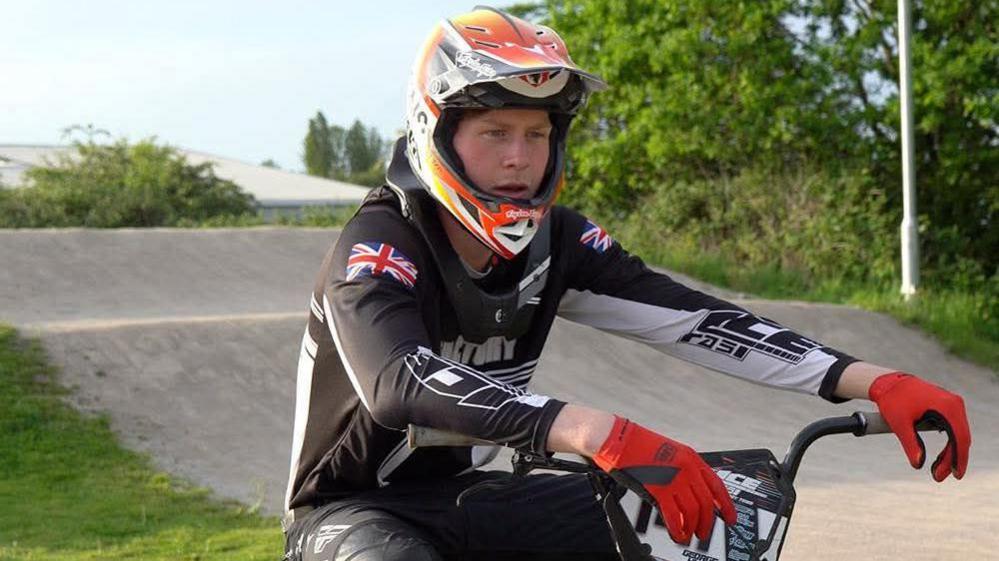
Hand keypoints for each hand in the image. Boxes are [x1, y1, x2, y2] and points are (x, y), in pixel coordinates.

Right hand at [592, 417, 736, 544]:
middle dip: (707, 522)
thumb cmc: (635, 444)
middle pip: (707, 502)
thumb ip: (681, 471)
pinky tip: (677, 534)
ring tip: (689, 536)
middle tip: (704, 533)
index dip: (726, 506)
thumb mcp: (668, 452)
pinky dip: (678, 529)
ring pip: (693, 511)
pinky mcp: (658, 488)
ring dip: (693, 528)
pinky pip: (673, 515)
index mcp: (690, 457)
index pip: (717, 486)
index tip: (729, 518)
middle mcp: (686, 467)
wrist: (614, 438)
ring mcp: (673, 478)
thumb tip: (688, 493)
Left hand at [869, 372, 970, 480]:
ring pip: (958, 434)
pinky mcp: (948, 406)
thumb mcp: (899, 423)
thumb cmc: (893, 400)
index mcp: (946, 407)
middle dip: (952, 459)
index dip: (958, 458)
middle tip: (937, 477)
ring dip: (950, 453)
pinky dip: (949, 443)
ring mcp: (952, 404)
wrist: (888, 382)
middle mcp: (954, 404)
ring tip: (936, 471)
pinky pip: (953, 428)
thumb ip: (911, 444)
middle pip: (960, 437)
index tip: (955, 475)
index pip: (959, 437)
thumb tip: (918, 465)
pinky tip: (940, 457)